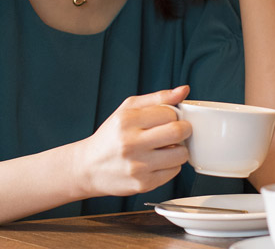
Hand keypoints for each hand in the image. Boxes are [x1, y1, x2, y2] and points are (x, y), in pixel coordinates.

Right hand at [76, 86, 191, 196]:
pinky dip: (171, 165)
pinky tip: (158, 161)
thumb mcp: (127, 110)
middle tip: (178, 131)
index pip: (169, 112)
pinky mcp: (143, 184)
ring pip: (181, 154)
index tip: (169, 119)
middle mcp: (131, 144)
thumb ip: (157, 98)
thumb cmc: (111, 136)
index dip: (174, 115)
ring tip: (166, 147)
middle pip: (178, 132)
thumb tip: (184, 90)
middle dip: (185, 130)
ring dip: (179, 149)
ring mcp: (137, 166)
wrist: (89, 167)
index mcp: (127, 121)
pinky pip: (174, 172)